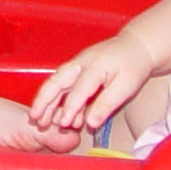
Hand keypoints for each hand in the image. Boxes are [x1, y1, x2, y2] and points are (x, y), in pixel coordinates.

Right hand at [29, 26, 160, 136]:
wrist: (136, 46)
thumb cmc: (134, 66)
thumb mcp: (126, 86)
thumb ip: (107, 104)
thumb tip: (91, 123)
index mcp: (95, 66)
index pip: (80, 89)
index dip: (71, 107)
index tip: (64, 124)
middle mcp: (81, 63)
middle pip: (57, 80)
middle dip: (43, 99)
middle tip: (34, 118)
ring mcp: (77, 64)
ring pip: (56, 81)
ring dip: (45, 99)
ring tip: (37, 119)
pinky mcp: (77, 68)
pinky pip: (62, 82)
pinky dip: (55, 96)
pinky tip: (57, 114)